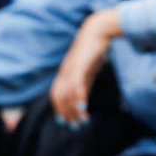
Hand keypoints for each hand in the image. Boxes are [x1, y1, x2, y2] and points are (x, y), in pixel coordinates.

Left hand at [50, 10, 120, 127]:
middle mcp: (65, 72)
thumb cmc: (95, 48)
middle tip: (74, 125)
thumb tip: (82, 98)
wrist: (99, 29)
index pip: (56, 94)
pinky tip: (84, 108)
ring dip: (73, 109)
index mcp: (65, 72)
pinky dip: (79, 98)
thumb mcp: (88, 68)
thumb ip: (84, 82)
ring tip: (82, 121)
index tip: (65, 121)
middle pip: (58, 96)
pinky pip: (77, 85)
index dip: (59, 108)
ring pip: (67, 93)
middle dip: (65, 112)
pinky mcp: (81, 65)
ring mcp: (72, 68)